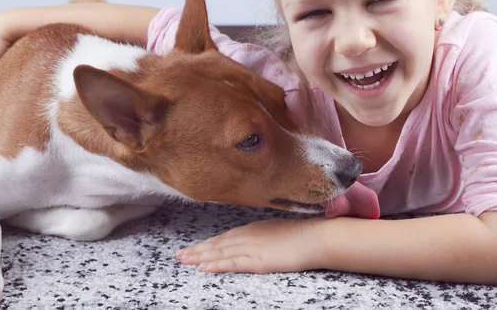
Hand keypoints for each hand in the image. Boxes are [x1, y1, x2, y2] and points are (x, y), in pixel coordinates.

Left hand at [176, 218, 327, 273]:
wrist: (317, 236)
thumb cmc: (303, 234)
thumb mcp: (278, 231)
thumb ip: (264, 235)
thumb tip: (259, 240)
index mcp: (253, 228)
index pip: (224, 238)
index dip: (207, 244)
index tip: (192, 247)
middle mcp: (248, 236)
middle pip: (217, 245)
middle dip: (197, 250)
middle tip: (179, 255)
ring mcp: (252, 247)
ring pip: (220, 253)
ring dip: (200, 257)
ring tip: (183, 260)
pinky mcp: (258, 260)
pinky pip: (232, 263)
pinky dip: (216, 265)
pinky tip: (204, 267)